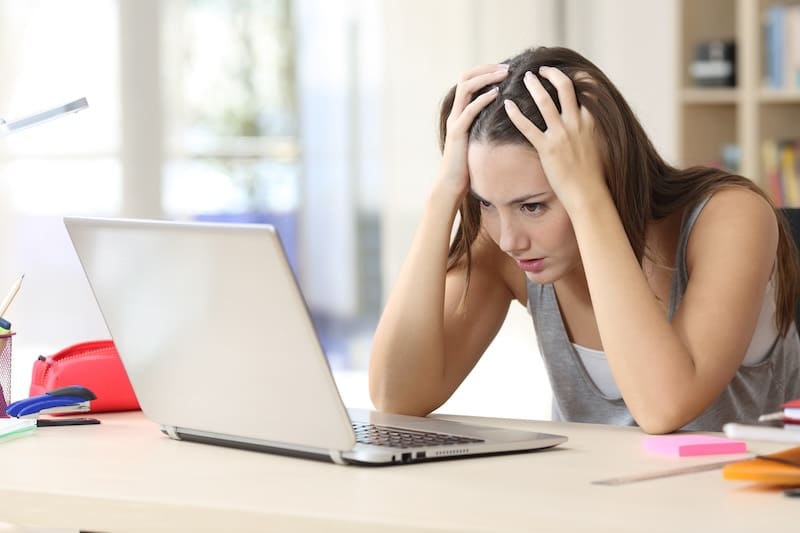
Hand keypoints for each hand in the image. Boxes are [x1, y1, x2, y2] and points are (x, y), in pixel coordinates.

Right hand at [436, 64, 508, 200]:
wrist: (451, 183)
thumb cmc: (468, 164)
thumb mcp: (478, 138)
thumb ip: (486, 124)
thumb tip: (505, 115)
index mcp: (461, 111)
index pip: (470, 80)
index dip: (486, 70)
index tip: (506, 68)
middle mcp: (456, 112)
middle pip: (466, 77)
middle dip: (487, 69)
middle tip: (507, 67)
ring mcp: (455, 121)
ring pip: (466, 89)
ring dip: (486, 78)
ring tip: (503, 74)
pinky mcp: (457, 132)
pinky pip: (469, 110)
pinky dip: (482, 99)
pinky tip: (496, 94)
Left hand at [503, 67, 604, 212]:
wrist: (588, 192)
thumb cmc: (592, 173)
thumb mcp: (598, 144)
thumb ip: (590, 129)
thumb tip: (584, 120)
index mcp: (590, 121)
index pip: (585, 88)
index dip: (575, 75)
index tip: (565, 69)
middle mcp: (576, 123)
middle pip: (564, 87)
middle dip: (552, 74)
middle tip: (541, 69)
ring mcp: (561, 135)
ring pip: (545, 101)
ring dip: (533, 86)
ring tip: (525, 77)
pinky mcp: (547, 148)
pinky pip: (527, 126)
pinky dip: (516, 114)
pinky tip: (507, 105)